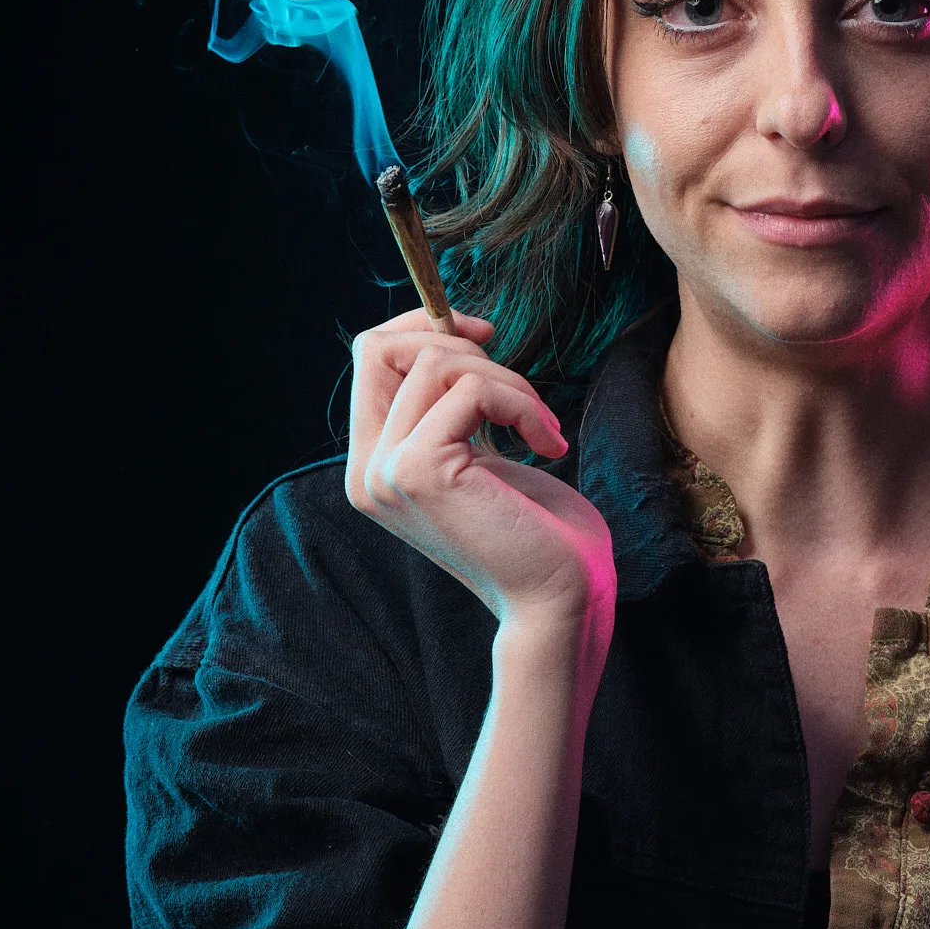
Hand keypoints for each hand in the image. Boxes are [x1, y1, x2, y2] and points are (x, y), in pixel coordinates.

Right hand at [346, 311, 616, 648]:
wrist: (561, 601)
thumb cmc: (537, 532)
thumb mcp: (484, 453)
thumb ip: (451, 407)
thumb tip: (448, 330)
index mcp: (376, 466)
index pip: (370, 357)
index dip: (423, 327)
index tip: (484, 334)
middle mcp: (368, 471)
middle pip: (383, 348)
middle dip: (463, 346)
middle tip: (520, 395)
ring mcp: (386, 472)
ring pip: (436, 363)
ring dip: (508, 381)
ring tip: (542, 426)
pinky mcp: (419, 471)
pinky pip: (471, 388)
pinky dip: (520, 402)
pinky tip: (548, 444)